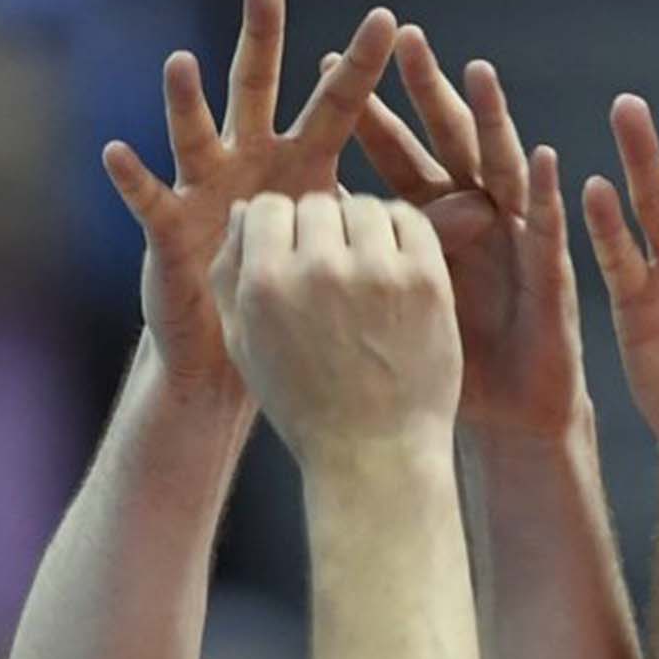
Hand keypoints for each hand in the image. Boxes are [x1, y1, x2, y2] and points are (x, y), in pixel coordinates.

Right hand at [103, 0, 399, 392]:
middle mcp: (251, 160)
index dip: (361, 65)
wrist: (241, 356)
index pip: (337, 103)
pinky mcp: (171, 231)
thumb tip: (489, 208)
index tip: (390, 18)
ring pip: (197, 133)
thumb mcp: (364, 261)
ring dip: (187, 99)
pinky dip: (133, 178)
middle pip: (257, 87)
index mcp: (303, 162)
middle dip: (263, 36)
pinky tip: (116, 151)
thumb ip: (419, 231)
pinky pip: (148, 201)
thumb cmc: (306, 303)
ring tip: (181, 64)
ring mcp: (206, 189)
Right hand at [218, 192, 460, 459]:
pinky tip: (394, 269)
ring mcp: (378, 274)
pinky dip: (401, 236)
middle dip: (320, 232)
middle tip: (332, 273)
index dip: (279, 231)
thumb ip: (231, 272)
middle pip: (316, 204)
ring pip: (364, 208)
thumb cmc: (304, 404)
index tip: (292, 261)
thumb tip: (247, 208)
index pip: (268, 208)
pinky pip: (410, 221)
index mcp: (267, 284)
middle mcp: (319, 271)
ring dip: (362, 232)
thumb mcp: (245, 346)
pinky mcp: (426, 281)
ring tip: (364, 273)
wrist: (375, 454)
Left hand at [353, 27, 581, 440]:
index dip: (364, 110)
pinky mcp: (548, 275)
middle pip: (446, 140)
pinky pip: (548, 230)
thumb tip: (275, 225)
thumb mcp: (372, 307)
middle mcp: (473, 217)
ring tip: (477, 74)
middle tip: (402, 35)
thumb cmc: (429, 375)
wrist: (503, 420)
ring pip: (501, 168)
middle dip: (425, 90)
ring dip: (493, 120)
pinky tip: (547, 158)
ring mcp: (513, 240)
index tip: (329, 61)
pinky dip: (548, 193)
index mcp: (425, 222)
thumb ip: (333, 263)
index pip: (391, 151)